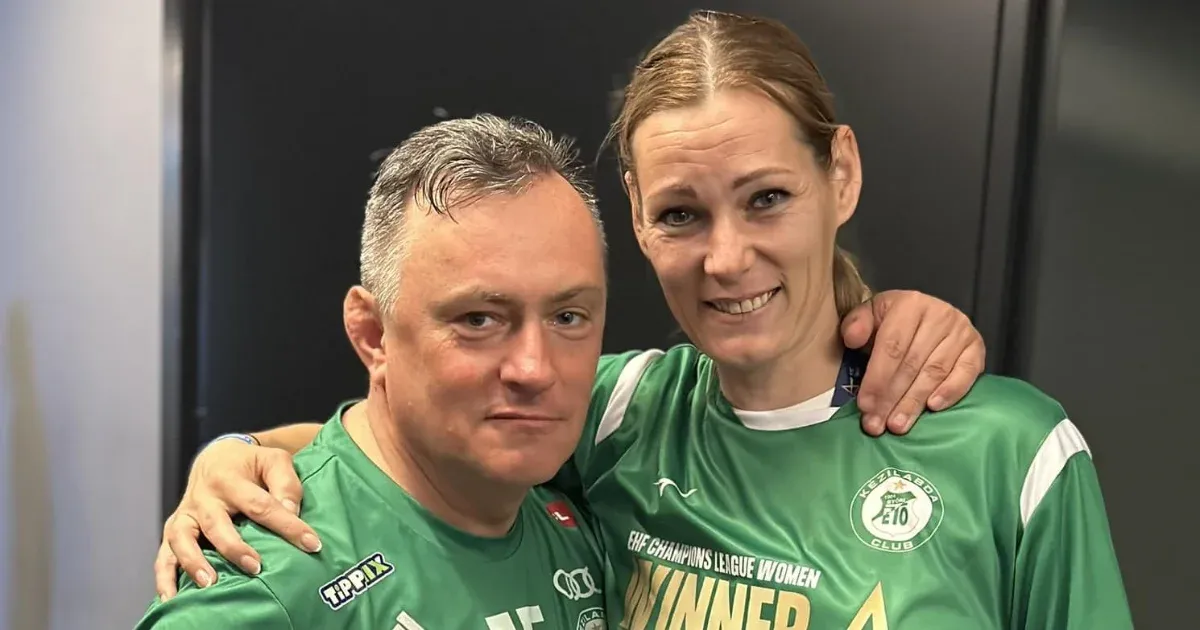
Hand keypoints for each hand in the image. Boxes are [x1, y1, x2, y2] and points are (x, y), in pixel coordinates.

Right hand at [154, 439, 317, 600]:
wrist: (216, 457)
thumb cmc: (250, 463)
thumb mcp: (274, 461)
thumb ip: (286, 485)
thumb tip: (290, 513)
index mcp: (230, 479)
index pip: (261, 505)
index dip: (288, 525)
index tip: (311, 544)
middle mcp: (204, 497)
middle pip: (216, 524)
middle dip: (234, 548)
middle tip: (255, 567)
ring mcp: (186, 514)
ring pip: (181, 539)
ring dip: (194, 562)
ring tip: (210, 584)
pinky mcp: (175, 529)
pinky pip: (164, 554)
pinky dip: (165, 576)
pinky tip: (172, 598)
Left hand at [840, 290, 985, 435]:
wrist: (925, 314)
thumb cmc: (893, 320)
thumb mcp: (870, 315)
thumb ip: (856, 324)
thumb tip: (852, 339)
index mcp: (910, 304)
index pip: (892, 347)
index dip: (877, 378)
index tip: (865, 405)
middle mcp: (940, 314)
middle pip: (912, 364)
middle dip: (891, 398)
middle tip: (877, 424)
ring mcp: (961, 331)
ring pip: (934, 373)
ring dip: (914, 402)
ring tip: (898, 425)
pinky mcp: (977, 347)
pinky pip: (966, 373)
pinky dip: (950, 392)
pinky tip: (933, 408)